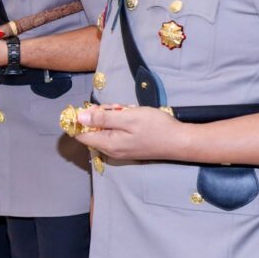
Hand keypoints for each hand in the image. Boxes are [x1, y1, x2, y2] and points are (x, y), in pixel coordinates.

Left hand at [74, 104, 189, 160]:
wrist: (180, 141)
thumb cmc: (155, 127)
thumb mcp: (127, 117)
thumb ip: (102, 118)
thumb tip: (79, 118)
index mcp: (108, 144)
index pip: (80, 135)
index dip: (80, 120)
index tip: (92, 107)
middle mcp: (111, 150)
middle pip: (93, 129)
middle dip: (101, 114)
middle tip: (117, 108)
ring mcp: (120, 149)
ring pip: (105, 128)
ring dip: (113, 116)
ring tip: (128, 111)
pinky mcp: (128, 146)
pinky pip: (116, 131)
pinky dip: (121, 121)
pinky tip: (133, 116)